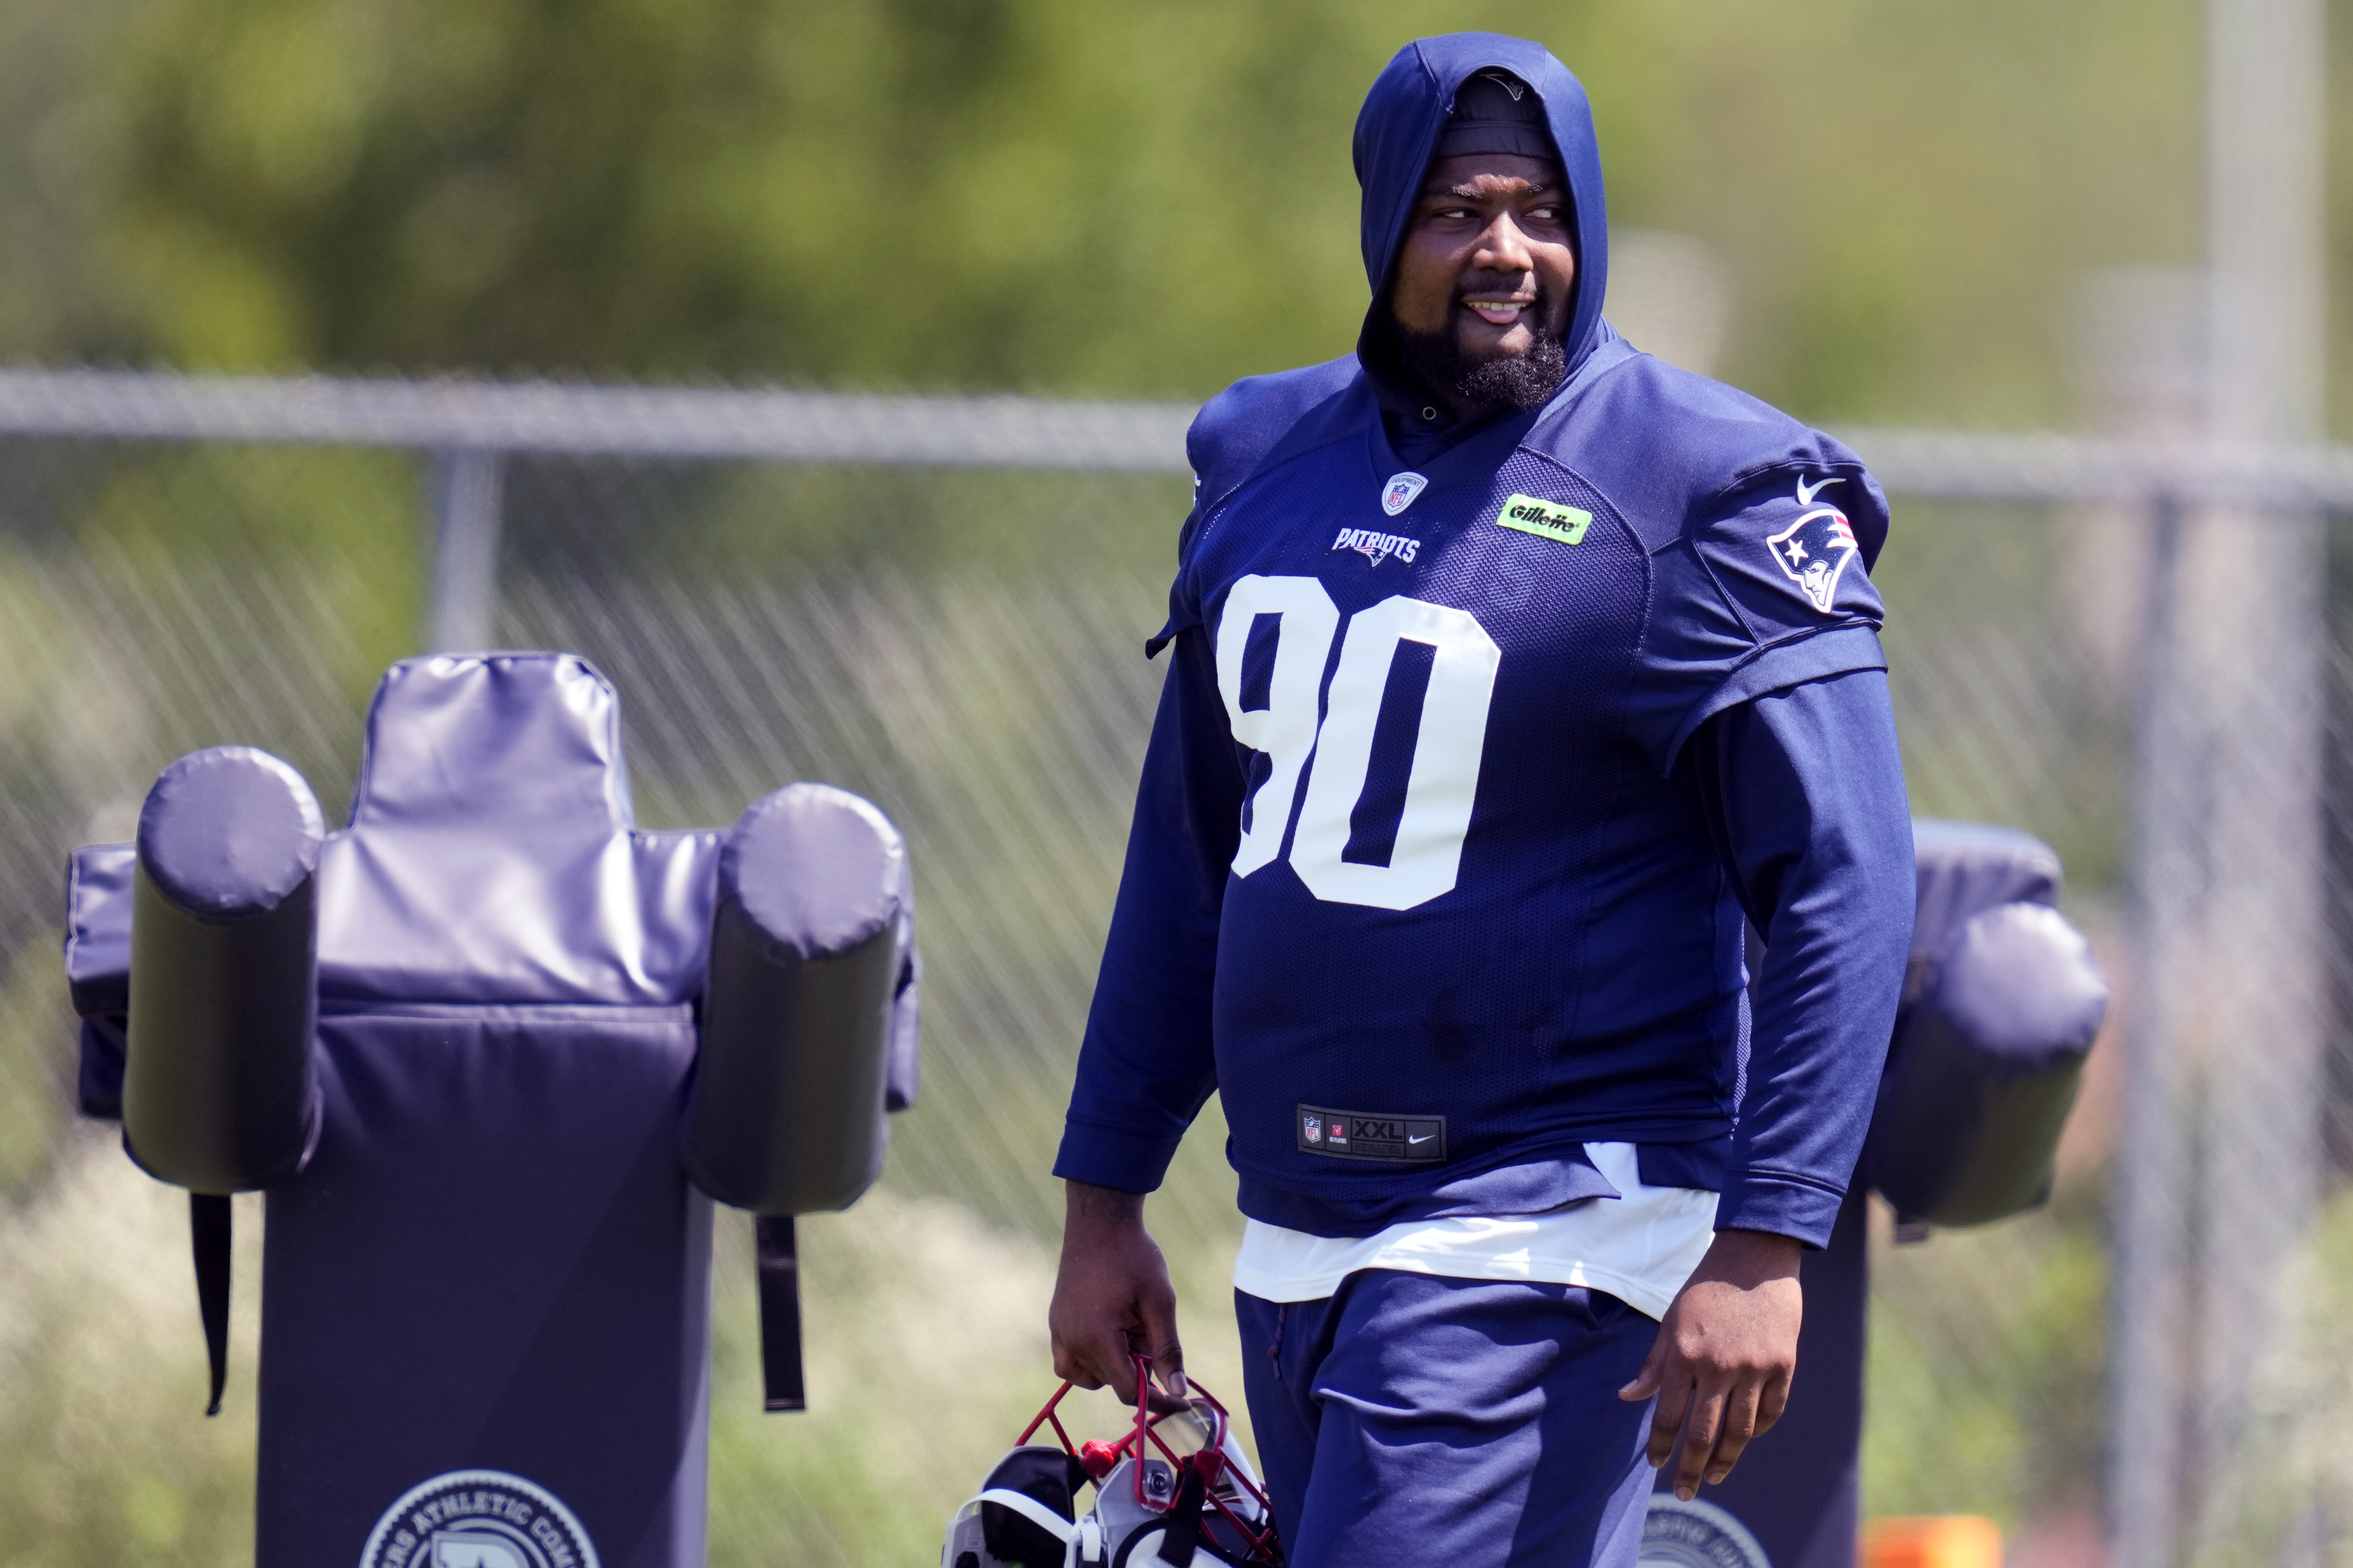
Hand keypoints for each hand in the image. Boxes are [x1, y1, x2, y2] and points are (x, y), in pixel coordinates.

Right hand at [1049, 1180, 1187, 1408]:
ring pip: (1088, 1376)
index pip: (1128, 1391)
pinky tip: (1109, 1334)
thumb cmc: (1134, 1257)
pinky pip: (1069, 1361)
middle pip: (1110, 1382)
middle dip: (1136, 1369)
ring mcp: (1058, 1332)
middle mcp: (1071, 1341)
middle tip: (1149, 1330)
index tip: (1180, 1402)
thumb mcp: (1160, 1302)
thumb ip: (1167, 1350)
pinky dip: (1090, 1359)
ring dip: (1113, 1365)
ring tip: (1130, 1328)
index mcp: (1097, 1338)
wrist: (1100, 1220)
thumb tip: (1177, 1391)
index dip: (1157, 1400)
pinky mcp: (1055, 1322)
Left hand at [1616, 1228, 1802, 1498]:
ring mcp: (1754, 1368)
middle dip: (1691, 1468)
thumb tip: (1628, 1398)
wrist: (1754, 1258)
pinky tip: (1745, 1440)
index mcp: (1685, 1355)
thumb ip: (1654, 1364)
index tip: (1657, 1465)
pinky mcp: (1783, 1365)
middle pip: (1704, 1432)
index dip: (1662, 1446)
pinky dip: (1758, 1430)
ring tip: (1714, 1476)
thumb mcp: (1672, 1320)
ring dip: (1726, 1460)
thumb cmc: (1705, 1290)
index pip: (1669, 1415)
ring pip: (1741, 1431)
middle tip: (1685, 1493)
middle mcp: (1718, 1366)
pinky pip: (1771, 1411)